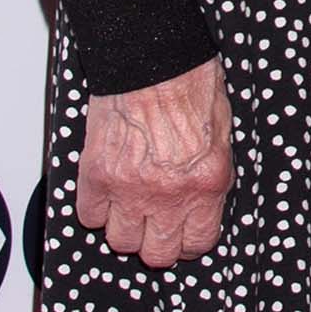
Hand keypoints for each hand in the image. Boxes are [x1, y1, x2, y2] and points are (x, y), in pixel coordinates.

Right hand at [77, 58, 231, 264]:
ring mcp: (130, 187)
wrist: (153, 58)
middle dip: (156, 242)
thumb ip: (210, 177)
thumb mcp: (221, 137)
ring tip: (128, 208)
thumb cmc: (190, 85)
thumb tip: (201, 203)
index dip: (188, 242)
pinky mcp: (98, 174)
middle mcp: (169, 193)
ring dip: (124, 227)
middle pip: (156, 253)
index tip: (182, 235)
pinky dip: (96, 207)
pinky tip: (106, 193)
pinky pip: (89, 215)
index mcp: (206, 183)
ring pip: (120, 241)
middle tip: (153, 225)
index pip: (197, 242)